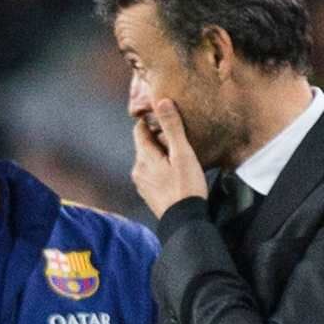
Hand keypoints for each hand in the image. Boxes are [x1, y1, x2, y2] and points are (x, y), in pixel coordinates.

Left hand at [131, 99, 207, 217]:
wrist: (184, 222)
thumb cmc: (186, 186)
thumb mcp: (182, 154)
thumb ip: (172, 127)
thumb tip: (161, 101)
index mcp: (144, 157)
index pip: (139, 130)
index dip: (150, 120)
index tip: (162, 114)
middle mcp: (137, 169)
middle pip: (144, 145)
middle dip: (156, 137)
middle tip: (175, 133)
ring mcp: (141, 184)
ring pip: (147, 160)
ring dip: (159, 154)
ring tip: (177, 152)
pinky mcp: (149, 195)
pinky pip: (151, 174)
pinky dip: (159, 168)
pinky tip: (174, 171)